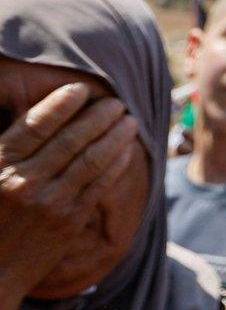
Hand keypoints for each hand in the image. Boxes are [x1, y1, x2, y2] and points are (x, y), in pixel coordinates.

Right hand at [0, 84, 138, 309]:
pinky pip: (99, 185)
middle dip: (97, 117)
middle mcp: (25, 182)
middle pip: (69, 140)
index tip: (79, 89)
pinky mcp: (70, 221)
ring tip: (128, 119)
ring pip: (91, 160)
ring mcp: (50, 202)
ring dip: (115, 136)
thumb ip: (7, 151)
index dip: (59, 105)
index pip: (34, 127)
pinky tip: (127, 150)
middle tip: (115, 101)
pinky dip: (116, 164)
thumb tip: (32, 120)